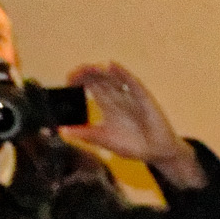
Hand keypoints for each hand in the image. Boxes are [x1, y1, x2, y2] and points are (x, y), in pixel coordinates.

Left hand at [59, 63, 202, 187]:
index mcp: (106, 104)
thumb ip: (85, 135)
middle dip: (86, 73)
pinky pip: (132, 83)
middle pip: (99, 78)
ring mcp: (130, 96)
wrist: (157, 153)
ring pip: (113, 77)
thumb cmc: (133, 145)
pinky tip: (112, 66)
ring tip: (89, 68)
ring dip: (101, 71)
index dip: (78, 81)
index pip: (89, 85)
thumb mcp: (104, 140)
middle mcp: (117, 97)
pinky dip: (123, 74)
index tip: (67, 83)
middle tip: (74, 74)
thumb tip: (62, 131)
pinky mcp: (144, 98)